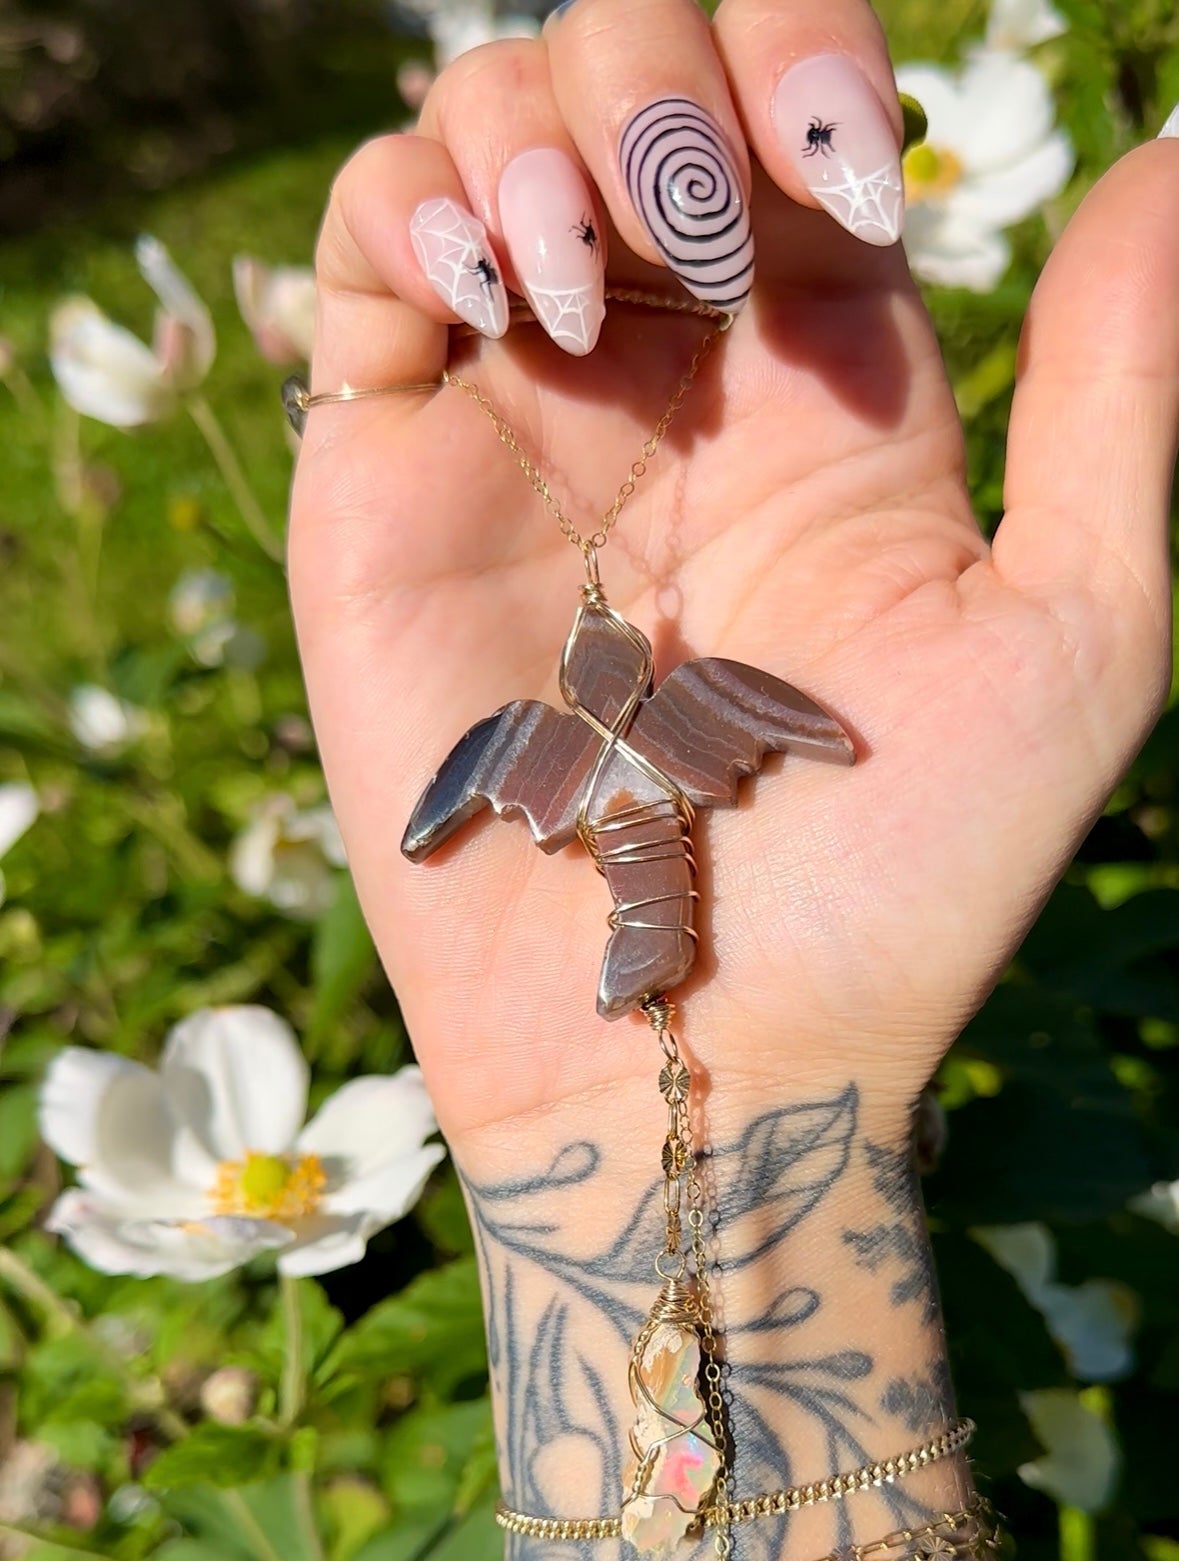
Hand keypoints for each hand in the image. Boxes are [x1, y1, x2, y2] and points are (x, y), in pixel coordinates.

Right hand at [289, 0, 1178, 1155]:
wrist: (702, 1048)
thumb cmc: (900, 879)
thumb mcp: (1075, 635)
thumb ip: (1117, 385)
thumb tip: (1172, 147)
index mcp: (833, 382)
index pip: (797, 112)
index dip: (803, 67)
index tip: (835, 181)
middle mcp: (672, 373)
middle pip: (635, 73)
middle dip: (661, 77)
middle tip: (694, 225)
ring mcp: (521, 416)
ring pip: (490, 123)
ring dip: (537, 123)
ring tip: (575, 270)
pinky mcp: (388, 477)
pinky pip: (366, 248)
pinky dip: (406, 202)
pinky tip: (488, 290)